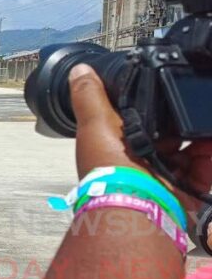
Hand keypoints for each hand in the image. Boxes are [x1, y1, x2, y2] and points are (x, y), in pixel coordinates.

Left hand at [69, 63, 211, 219]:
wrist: (135, 207)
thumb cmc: (109, 169)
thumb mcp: (95, 125)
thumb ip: (90, 96)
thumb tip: (80, 71)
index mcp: (117, 147)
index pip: (137, 121)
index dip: (151, 107)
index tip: (165, 88)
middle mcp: (139, 163)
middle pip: (168, 136)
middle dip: (181, 120)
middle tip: (192, 102)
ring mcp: (163, 178)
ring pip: (189, 150)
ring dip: (199, 135)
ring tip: (204, 117)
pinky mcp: (185, 190)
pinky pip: (204, 168)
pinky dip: (209, 154)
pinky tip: (209, 142)